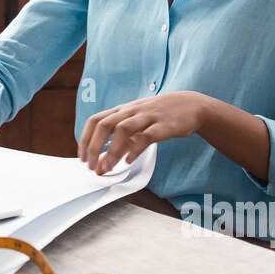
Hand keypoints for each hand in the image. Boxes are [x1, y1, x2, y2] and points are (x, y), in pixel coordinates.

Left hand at [77, 91, 206, 174]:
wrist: (191, 105)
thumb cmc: (159, 116)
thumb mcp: (136, 124)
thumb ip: (119, 141)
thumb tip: (101, 162)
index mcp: (122, 110)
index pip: (95, 120)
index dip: (85, 139)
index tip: (82, 158)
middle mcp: (132, 111)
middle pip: (105, 125)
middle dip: (94, 147)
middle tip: (92, 167)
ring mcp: (148, 116)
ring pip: (123, 129)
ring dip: (112, 151)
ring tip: (107, 168)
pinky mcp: (164, 125)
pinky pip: (147, 136)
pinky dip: (135, 149)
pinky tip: (129, 161)